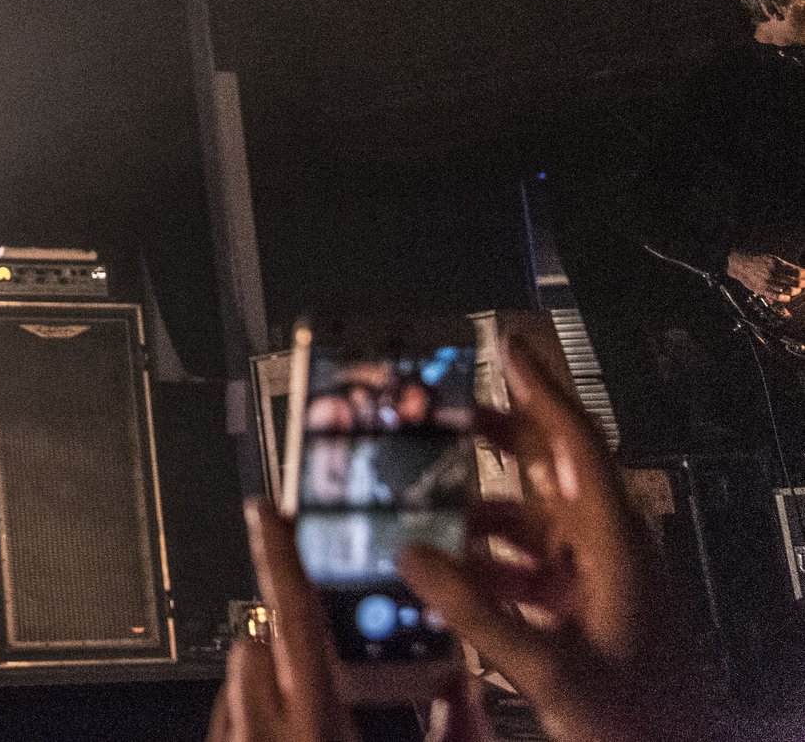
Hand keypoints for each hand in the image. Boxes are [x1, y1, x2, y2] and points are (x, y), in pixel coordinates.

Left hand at [213, 502, 482, 741]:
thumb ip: (451, 732)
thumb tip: (466, 690)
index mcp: (315, 723)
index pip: (291, 619)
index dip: (279, 557)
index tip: (266, 511)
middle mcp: (260, 725)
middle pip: (261, 641)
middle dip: (293, 634)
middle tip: (327, 652)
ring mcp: (234, 737)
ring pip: (244, 675)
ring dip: (275, 675)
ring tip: (316, 708)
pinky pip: (231, 712)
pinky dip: (258, 708)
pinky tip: (292, 730)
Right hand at [399, 331, 701, 741]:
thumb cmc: (639, 721)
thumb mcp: (548, 667)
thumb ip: (474, 611)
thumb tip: (411, 555)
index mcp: (616, 546)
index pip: (576, 445)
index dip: (541, 390)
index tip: (510, 345)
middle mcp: (609, 551)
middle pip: (551, 470)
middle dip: (497, 437)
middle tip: (444, 408)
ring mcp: (599, 580)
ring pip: (530, 520)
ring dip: (478, 512)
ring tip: (427, 508)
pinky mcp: (586, 611)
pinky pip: (527, 565)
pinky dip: (486, 560)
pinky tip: (452, 572)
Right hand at [727, 249, 804, 305]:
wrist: (739, 264)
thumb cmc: (757, 261)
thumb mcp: (771, 258)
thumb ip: (785, 265)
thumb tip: (799, 271)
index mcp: (777, 264)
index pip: (797, 272)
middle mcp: (773, 273)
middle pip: (795, 281)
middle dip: (802, 284)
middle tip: (804, 284)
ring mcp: (768, 282)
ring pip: (788, 289)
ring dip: (796, 291)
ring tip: (797, 290)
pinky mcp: (762, 289)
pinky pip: (777, 296)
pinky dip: (785, 298)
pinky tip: (788, 297)